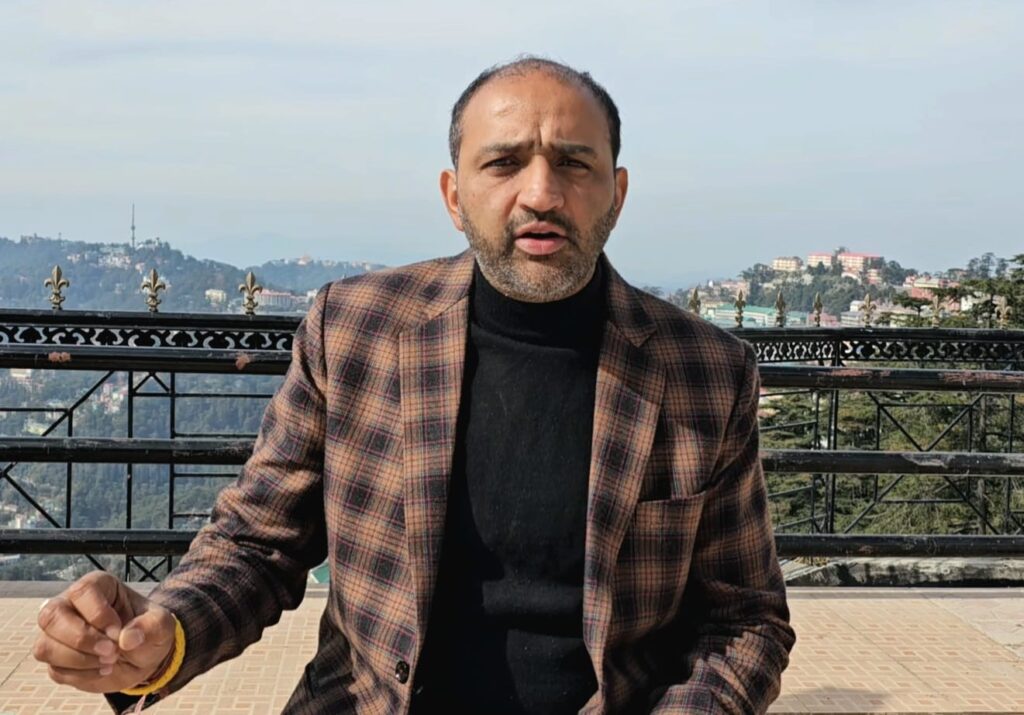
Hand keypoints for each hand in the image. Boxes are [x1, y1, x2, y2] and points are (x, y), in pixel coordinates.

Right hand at [33, 570, 176, 693]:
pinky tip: (103, 669)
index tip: (119, 633)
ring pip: (45, 646)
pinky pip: (54, 669)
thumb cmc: (148, 631)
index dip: (98, 614)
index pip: (82, 592)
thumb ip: (151, 626)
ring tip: (110, 662)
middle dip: (81, 639)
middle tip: (111, 652)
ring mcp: (58, 633)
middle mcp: (70, 605)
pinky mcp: (56, 659)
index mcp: (96, 586)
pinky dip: (81, 675)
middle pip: (51, 616)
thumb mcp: (161, 625)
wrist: (143, 657)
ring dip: (80, 660)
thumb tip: (127, 638)